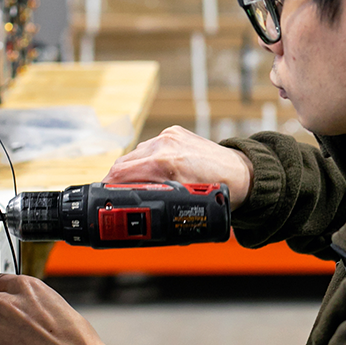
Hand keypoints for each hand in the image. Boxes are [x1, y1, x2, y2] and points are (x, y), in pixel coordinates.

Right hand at [104, 125, 254, 208]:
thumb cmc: (220, 191)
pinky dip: (146, 159)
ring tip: (133, 185)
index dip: (108, 186)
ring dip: (131, 169)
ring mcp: (171, 136)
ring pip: (136, 153)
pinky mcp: (175, 132)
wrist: (242, 173)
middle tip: (113, 195)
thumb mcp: (185, 204)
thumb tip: (136, 212)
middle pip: (125, 161)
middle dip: (116, 179)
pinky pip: (150, 146)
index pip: (122, 172)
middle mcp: (166, 144)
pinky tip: (150, 171)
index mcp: (166, 162)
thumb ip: (157, 203)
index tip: (103, 197)